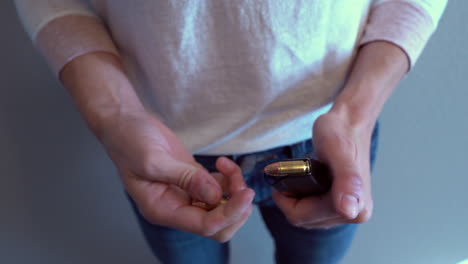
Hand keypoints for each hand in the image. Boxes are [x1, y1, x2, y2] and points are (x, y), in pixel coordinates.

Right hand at [100, 111, 254, 241]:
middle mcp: (176, 207)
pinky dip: (229, 179)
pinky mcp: (194, 180)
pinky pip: (220, 189)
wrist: (126, 124)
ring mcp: (187, 194)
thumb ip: (186, 178)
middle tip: (242, 186)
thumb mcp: (154, 160)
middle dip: (235, 208)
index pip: (204, 225)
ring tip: (228, 166)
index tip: (245, 194)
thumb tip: (215, 196)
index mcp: (163, 210)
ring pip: (221, 206)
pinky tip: (222, 163)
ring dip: (234, 189)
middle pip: (217, 225)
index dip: (228, 213)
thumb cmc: (130, 142)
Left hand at [273, 111, 373, 228]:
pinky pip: (312, 210)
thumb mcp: (337, 151)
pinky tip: (307, 180)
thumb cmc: (340, 133)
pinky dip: (304, 196)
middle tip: (292, 173)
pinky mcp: (341, 206)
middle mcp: (356, 214)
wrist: (349, 124)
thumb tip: (349, 211)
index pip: (303, 216)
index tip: (286, 176)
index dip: (287, 198)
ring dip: (297, 197)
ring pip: (306, 216)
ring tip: (300, 175)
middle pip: (304, 218)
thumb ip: (346, 181)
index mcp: (356, 207)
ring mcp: (348, 211)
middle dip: (292, 197)